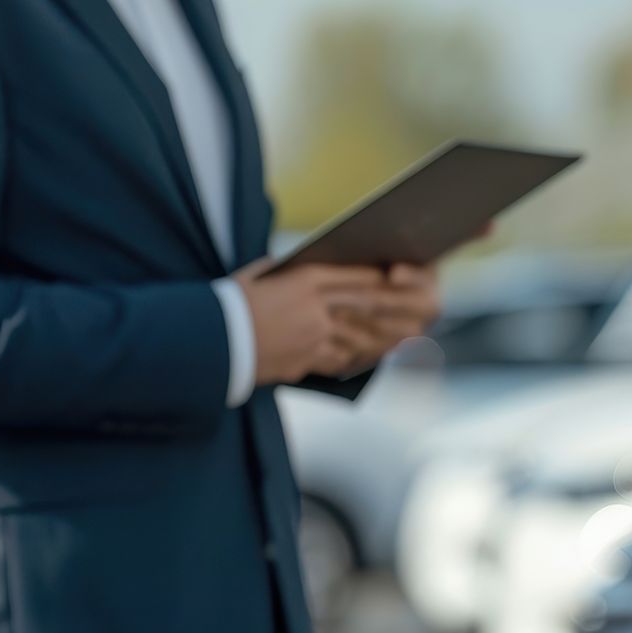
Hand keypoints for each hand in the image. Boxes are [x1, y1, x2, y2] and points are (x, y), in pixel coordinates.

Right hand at [235, 261, 437, 385]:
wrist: (206, 340)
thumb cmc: (228, 303)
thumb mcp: (259, 276)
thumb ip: (290, 273)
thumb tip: (311, 271)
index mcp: (303, 281)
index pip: (354, 278)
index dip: (382, 280)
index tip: (401, 278)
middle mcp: (314, 308)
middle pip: (367, 307)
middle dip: (398, 308)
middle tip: (425, 309)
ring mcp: (312, 337)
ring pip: (361, 336)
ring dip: (387, 336)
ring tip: (409, 335)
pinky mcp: (305, 361)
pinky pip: (341, 359)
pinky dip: (358, 356)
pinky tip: (371, 355)